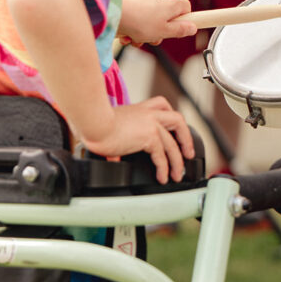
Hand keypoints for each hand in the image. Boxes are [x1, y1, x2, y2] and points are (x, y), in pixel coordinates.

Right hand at [78, 97, 194, 182]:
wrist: (93, 122)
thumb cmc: (94, 122)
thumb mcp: (108, 123)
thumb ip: (114, 134)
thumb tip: (112, 154)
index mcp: (139, 108)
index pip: (161, 105)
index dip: (171, 116)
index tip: (174, 129)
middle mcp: (148, 113)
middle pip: (177, 120)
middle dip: (185, 138)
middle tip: (187, 152)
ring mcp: (151, 123)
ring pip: (172, 143)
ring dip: (177, 161)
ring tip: (176, 174)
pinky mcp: (149, 136)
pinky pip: (162, 155)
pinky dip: (164, 168)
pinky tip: (162, 176)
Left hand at [119, 0, 196, 47]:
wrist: (112, 13)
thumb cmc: (139, 21)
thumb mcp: (164, 31)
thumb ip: (180, 30)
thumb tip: (192, 28)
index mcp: (170, 4)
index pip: (186, 7)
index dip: (186, 20)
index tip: (182, 29)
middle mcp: (159, 0)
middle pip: (168, 18)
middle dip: (161, 32)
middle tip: (155, 38)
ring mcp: (144, 3)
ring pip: (152, 23)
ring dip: (146, 34)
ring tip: (138, 39)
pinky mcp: (132, 7)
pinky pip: (139, 22)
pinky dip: (134, 31)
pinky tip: (128, 36)